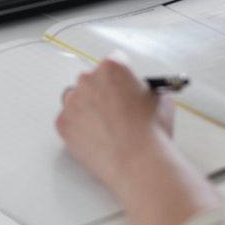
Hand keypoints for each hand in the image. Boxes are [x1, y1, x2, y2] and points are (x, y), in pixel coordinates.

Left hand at [55, 57, 173, 194]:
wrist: (138, 162)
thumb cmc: (151, 132)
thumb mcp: (161, 100)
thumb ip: (147, 90)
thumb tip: (143, 94)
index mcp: (113, 68)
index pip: (114, 61)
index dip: (122, 77)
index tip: (123, 86)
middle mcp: (89, 79)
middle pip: (92, 79)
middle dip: (102, 91)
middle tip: (114, 110)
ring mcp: (73, 101)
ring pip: (75, 98)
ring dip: (86, 107)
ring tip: (103, 126)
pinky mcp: (63, 123)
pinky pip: (67, 120)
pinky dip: (77, 128)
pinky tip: (94, 138)